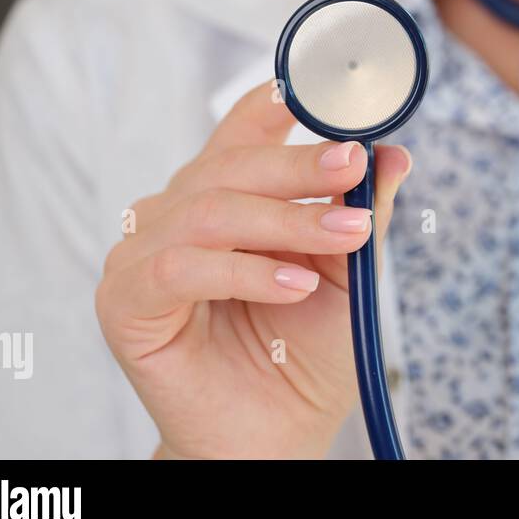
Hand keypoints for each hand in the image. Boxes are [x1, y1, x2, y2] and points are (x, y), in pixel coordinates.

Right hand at [96, 81, 411, 457]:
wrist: (279, 431)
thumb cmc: (307, 350)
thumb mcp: (350, 272)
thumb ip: (363, 211)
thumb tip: (394, 154)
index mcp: (228, 195)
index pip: (242, 128)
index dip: (277, 101)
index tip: (323, 86)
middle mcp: (177, 214)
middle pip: (231, 164)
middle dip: (302, 166)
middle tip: (356, 167)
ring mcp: (143, 255)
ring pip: (210, 210)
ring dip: (287, 222)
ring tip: (344, 239)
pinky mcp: (124, 303)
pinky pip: (181, 268)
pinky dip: (245, 271)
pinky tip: (295, 286)